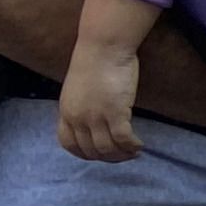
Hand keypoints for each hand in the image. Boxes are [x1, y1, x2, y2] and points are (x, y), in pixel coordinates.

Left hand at [55, 40, 141, 162]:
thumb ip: (82, 105)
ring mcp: (96, 116)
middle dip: (108, 158)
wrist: (103, 47)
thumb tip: (94, 119)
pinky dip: (132, 146)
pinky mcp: (116, 112)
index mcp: (66, 111)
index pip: (69, 144)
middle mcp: (78, 118)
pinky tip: (139, 144)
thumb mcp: (78, 89)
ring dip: (122, 155)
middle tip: (123, 155)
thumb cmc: (94, 61)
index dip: (85, 154)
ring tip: (134, 151)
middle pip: (91, 150)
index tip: (100, 154)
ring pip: (107, 149)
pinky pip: (124, 139)